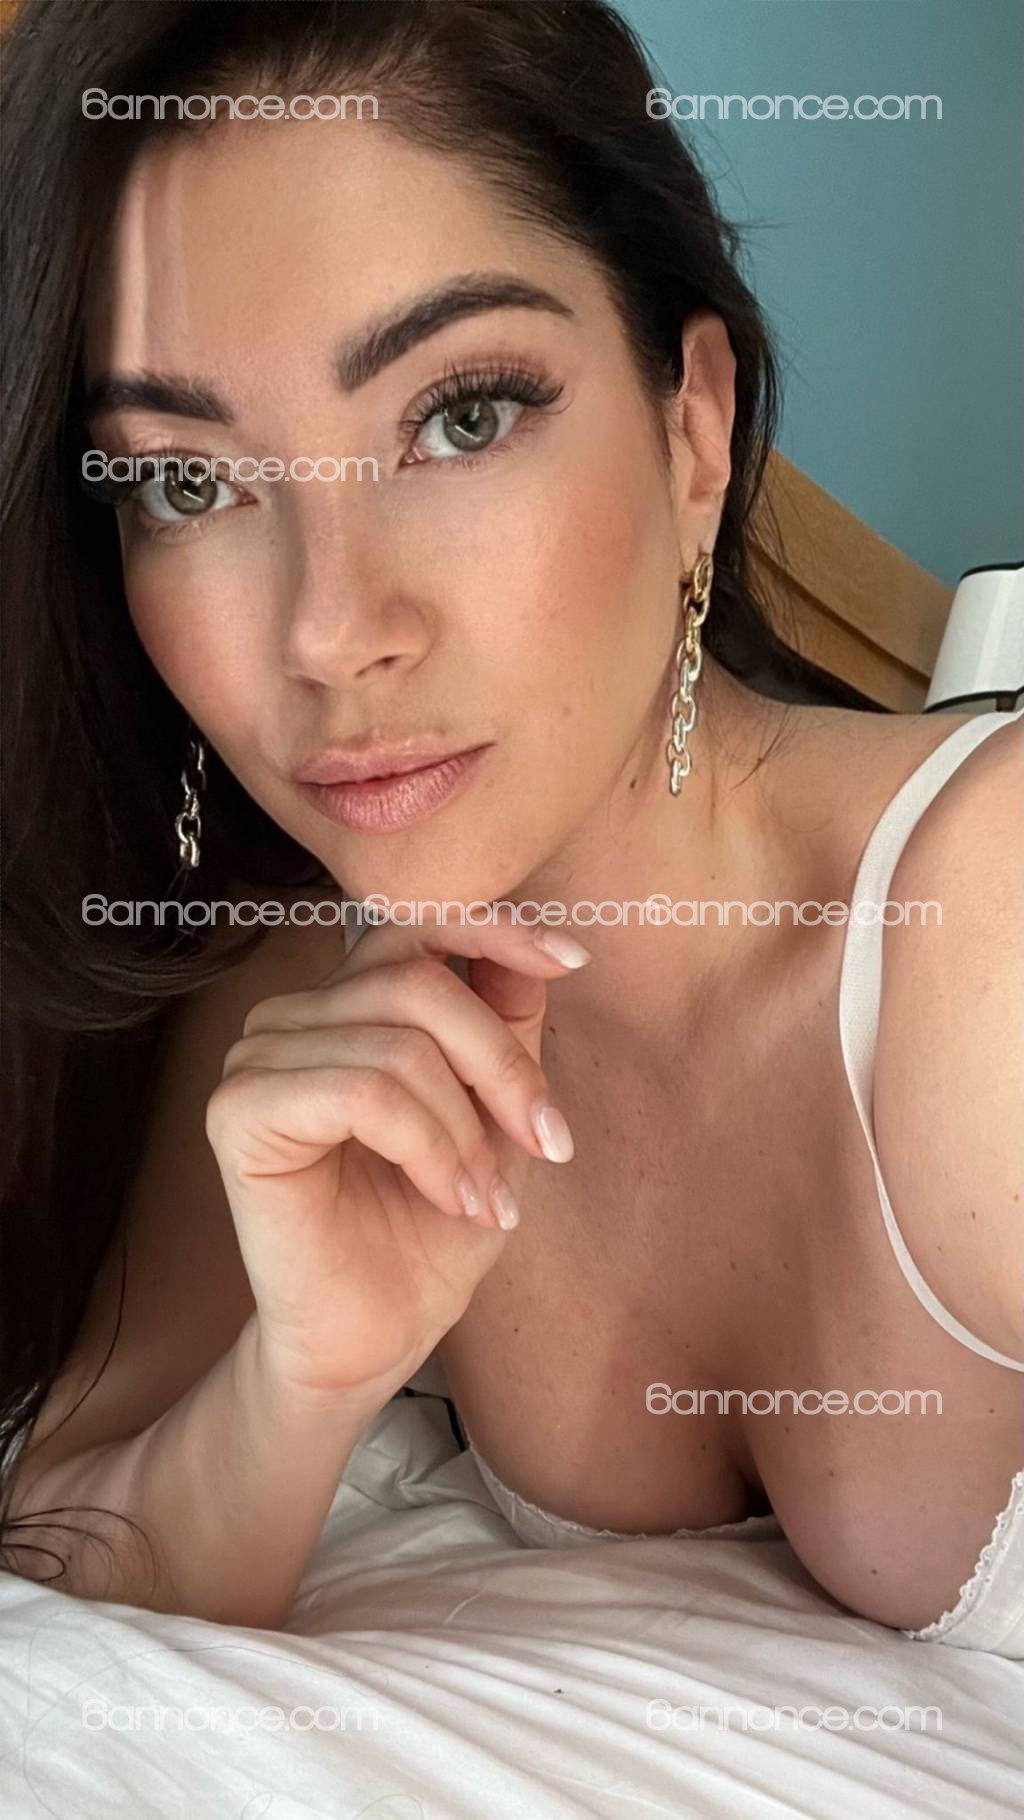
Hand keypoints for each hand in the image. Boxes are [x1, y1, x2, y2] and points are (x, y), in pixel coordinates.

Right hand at [205, 909, 590, 1398]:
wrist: (375, 1336)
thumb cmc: (429, 1230)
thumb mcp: (494, 1118)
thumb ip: (505, 1029)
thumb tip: (541, 951)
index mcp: (343, 1005)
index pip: (414, 926)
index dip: (495, 931)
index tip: (573, 958)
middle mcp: (291, 1018)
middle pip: (418, 984)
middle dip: (502, 1065)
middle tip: (547, 1143)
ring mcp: (257, 1060)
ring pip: (398, 1044)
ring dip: (467, 1130)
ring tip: (489, 1199)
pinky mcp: (240, 1112)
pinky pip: (364, 1093)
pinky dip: (428, 1147)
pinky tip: (451, 1199)